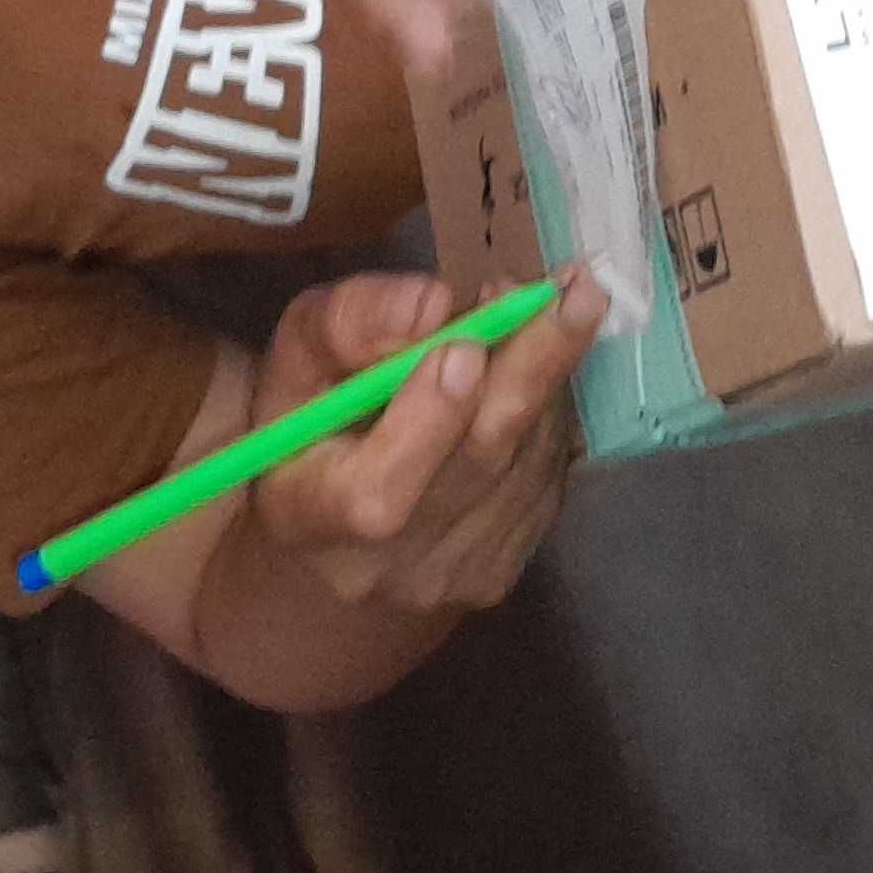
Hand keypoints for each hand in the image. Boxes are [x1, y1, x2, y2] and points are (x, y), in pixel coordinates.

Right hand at [242, 271, 603, 615]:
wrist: (337, 532)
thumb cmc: (312, 424)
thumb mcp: (298, 358)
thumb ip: (349, 324)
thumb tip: (432, 303)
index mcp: (306, 513)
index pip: (375, 493)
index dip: (428, 420)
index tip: (463, 346)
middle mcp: (380, 566)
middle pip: (475, 467)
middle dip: (528, 369)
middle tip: (575, 293)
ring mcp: (448, 579)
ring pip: (525, 464)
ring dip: (549, 380)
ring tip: (556, 307)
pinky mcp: (498, 574)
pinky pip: (546, 480)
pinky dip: (551, 416)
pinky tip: (539, 373)